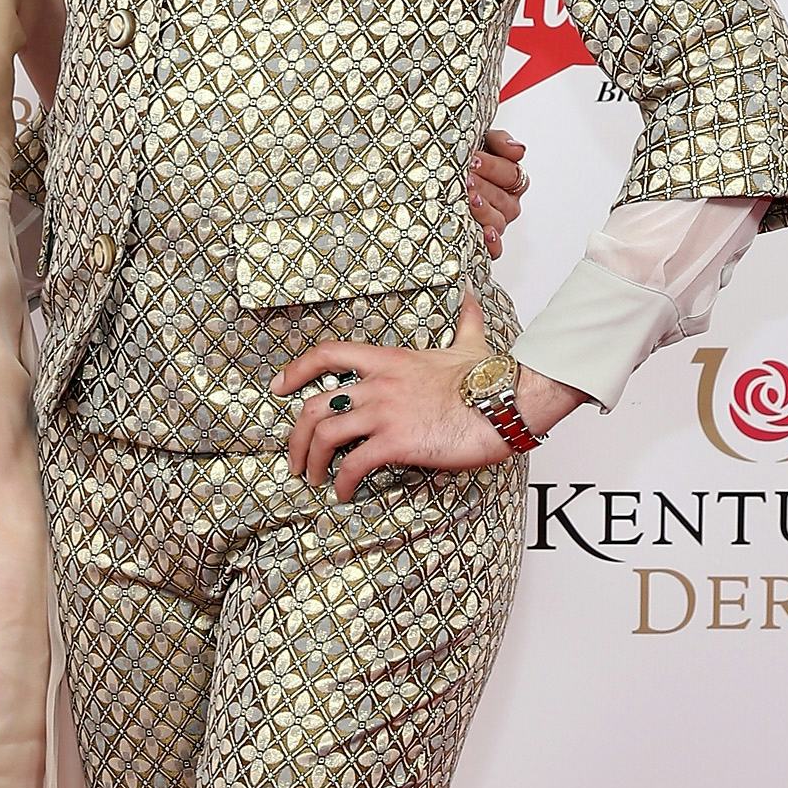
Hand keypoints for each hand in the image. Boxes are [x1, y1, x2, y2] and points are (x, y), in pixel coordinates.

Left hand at [279, 294, 512, 498]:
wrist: (508, 400)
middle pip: (314, 405)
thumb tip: (471, 295)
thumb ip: (464, 320)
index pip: (328, 354)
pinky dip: (343, 481)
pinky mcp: (397, 442)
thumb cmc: (491, 377)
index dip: (296, 370)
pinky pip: (354, 464)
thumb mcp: (470, 343)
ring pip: (324, 434)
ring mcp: (385, 413)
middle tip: (296, 458)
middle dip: (296, 436)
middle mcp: (379, 385)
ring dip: (312, 461)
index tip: (279, 387)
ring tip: (315, 479)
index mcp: (389, 361)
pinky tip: (345, 492)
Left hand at [467, 129, 525, 257]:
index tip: (472, 160)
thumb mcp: (478, 141)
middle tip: (466, 179)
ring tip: (469, 200)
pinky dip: (492, 244)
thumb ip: (500, 142)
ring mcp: (494, 224)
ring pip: (499, 222)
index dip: (494, 167)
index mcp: (508, 179)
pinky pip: (495, 249)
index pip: (512, 175)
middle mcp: (505, 203)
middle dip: (484, 187)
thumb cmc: (456, 158)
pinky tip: (485, 234)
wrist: (426, 176)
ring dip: (485, 211)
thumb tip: (518, 151)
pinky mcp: (482, 243)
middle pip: (505, 199)